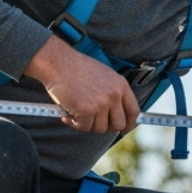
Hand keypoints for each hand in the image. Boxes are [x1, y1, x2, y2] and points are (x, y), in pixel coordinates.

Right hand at [23, 35, 138, 133]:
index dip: (130, 124)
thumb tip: (116, 114)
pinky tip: (67, 115)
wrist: (58, 62)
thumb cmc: (77, 68)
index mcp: (121, 85)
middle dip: (106, 128)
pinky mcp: (86, 110)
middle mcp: (114, 95)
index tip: (124, 129)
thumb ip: (113, 92)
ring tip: (77, 113)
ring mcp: (101, 103)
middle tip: (94, 123)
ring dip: (87, 125)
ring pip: (100, 128)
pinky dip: (74, 124)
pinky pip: (83, 127)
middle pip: (119, 124)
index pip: (134, 111)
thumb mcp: (104, 76)